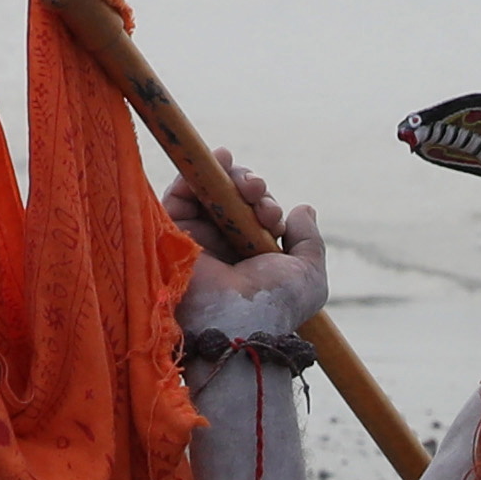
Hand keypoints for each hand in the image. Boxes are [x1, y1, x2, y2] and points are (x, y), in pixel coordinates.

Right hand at [168, 167, 326, 311]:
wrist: (237, 320)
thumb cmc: (275, 303)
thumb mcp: (308, 275)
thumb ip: (309, 240)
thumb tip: (303, 208)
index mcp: (250, 257)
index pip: (254, 215)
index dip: (266, 205)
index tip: (274, 219)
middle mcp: (221, 246)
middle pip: (232, 197)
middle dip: (252, 187)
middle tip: (259, 196)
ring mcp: (196, 239)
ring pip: (209, 190)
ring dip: (232, 177)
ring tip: (248, 186)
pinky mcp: (171, 233)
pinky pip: (177, 193)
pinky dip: (196, 172)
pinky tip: (218, 160)